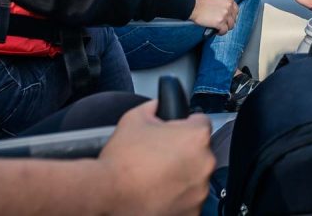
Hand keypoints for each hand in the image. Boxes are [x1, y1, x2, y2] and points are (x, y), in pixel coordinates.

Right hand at [98, 100, 213, 215]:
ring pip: (195, 177)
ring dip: (182, 176)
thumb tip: (158, 106)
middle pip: (200, 152)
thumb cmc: (122, 159)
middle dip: (184, 152)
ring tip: (157, 177)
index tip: (174, 134)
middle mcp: (205, 163)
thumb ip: (154, 107)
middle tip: (161, 157)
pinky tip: (159, 192)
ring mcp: (200, 190)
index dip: (184, 126)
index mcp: (196, 137)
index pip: (200, 122)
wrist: (107, 193)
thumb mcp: (135, 118)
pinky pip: (189, 199)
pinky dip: (178, 197)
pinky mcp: (193, 211)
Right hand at [189, 0, 237, 33]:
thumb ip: (224, 5)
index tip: (228, 19)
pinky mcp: (220, 23)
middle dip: (228, 23)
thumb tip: (228, 13)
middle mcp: (229, 7)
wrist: (194, 6)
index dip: (232, 16)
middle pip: (234, 19)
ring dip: (225, 28)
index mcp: (230, 0)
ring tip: (219, 29)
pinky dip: (221, 32)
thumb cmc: (203, 3)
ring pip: (231, 26)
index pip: (236, 10)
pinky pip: (224, 31)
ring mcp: (225, 15)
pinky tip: (216, 31)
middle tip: (222, 25)